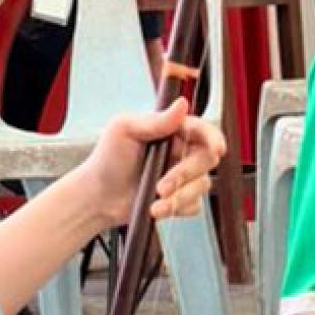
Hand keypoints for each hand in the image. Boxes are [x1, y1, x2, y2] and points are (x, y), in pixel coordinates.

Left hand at [78, 99, 224, 229]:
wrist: (98, 196)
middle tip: (162, 186)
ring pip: (202, 186)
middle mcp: (181, 152)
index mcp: (172, 131)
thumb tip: (182, 105)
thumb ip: (156, 120)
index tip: (216, 148)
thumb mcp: (125, 130)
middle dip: (185, 175)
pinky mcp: (181, 199)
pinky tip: (157, 209)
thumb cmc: (107, 159)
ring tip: (156, 201)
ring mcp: (183, 177)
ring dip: (179, 197)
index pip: (202, 130)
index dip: (213, 138)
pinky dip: (176, 209)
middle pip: (206, 160)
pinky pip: (194, 205)